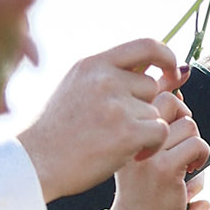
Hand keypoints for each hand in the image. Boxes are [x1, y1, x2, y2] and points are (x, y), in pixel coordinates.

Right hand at [17, 37, 184, 200]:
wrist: (37, 163)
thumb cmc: (58, 132)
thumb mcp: (76, 88)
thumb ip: (113, 76)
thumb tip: (166, 71)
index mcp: (93, 64)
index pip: (146, 45)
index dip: (167, 56)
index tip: (172, 71)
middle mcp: (105, 79)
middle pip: (152, 86)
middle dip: (145, 108)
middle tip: (124, 129)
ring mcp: (117, 104)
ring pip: (156, 112)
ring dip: (146, 130)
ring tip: (119, 143)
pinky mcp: (127, 132)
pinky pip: (160, 131)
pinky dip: (153, 146)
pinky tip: (135, 154)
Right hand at [112, 98, 209, 209]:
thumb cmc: (141, 189)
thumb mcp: (140, 151)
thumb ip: (154, 123)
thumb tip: (178, 89)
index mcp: (124, 129)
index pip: (150, 94)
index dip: (170, 99)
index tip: (174, 122)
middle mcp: (132, 138)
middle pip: (170, 101)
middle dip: (184, 115)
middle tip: (183, 139)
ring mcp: (148, 154)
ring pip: (188, 124)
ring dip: (195, 140)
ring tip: (188, 158)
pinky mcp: (166, 170)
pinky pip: (196, 144)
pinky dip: (202, 153)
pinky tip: (193, 167)